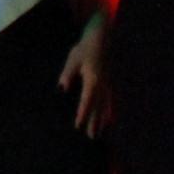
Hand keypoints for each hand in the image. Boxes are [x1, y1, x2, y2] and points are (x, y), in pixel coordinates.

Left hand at [58, 15, 113, 136]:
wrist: (102, 37)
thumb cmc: (85, 47)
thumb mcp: (74, 58)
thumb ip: (68, 74)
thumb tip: (62, 88)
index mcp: (93, 79)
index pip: (87, 100)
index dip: (82, 114)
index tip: (78, 126)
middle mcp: (103, 83)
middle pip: (98, 107)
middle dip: (94, 122)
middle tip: (91, 137)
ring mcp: (109, 83)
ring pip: (106, 105)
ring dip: (103, 119)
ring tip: (100, 132)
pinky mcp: (111, 81)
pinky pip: (111, 99)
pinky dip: (110, 110)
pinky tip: (109, 118)